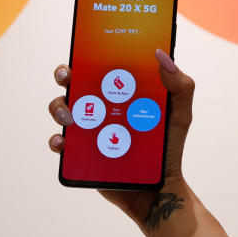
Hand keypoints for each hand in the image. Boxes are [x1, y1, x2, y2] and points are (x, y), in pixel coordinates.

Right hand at [48, 49, 195, 226]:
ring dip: (59, 107)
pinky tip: (63, 141)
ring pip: (62, 108)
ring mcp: (89, 128)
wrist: (160, 187)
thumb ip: (180, 85)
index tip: (84, 49)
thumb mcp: (180, 114)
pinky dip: (57, 140)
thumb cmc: (169, 147)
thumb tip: (160, 55)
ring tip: (70, 117)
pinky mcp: (81, 152)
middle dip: (64, 74)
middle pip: (74, 82)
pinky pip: (60, 143)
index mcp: (121, 91)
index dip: (88, 53)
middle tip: (68, 77)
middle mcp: (101, 106)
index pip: (100, 65)